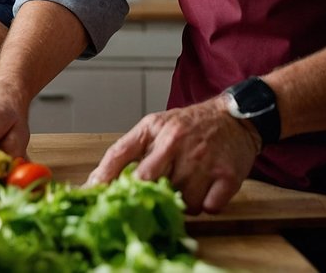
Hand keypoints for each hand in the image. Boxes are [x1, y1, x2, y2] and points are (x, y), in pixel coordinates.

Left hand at [85, 97, 259, 213]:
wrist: (234, 116)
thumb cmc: (189, 126)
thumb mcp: (155, 127)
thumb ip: (128, 151)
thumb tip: (97, 182)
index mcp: (154, 129)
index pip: (120, 153)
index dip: (103, 176)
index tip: (91, 195)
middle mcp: (176, 142)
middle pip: (147, 182)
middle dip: (146, 196)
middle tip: (152, 200)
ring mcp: (202, 160)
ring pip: (181, 202)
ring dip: (182, 202)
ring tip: (188, 183)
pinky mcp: (227, 176)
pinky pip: (208, 208)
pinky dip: (206, 204)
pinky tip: (207, 188)